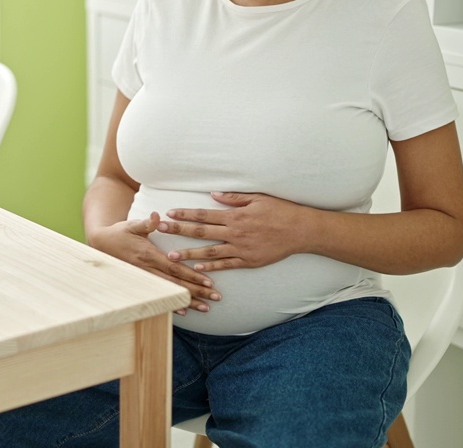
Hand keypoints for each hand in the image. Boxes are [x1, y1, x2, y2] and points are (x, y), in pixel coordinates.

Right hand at [89, 211, 220, 314]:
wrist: (101, 245)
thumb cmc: (120, 233)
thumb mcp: (132, 225)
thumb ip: (146, 223)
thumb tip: (157, 216)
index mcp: (148, 255)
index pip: (175, 267)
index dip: (192, 276)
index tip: (208, 282)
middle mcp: (147, 269)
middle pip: (176, 283)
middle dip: (197, 291)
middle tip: (215, 298)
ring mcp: (145, 279)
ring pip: (170, 292)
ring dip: (189, 301)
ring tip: (206, 308)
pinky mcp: (142, 284)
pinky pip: (159, 296)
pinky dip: (171, 304)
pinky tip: (184, 311)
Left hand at [158, 192, 310, 271]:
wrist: (300, 231)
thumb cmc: (280, 210)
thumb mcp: (258, 198)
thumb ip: (234, 198)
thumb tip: (213, 195)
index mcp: (235, 216)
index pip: (204, 214)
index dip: (185, 214)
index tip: (169, 213)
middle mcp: (235, 232)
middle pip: (201, 231)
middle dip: (179, 230)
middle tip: (162, 230)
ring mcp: (241, 248)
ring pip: (210, 251)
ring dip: (190, 253)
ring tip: (172, 256)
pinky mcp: (249, 261)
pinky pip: (226, 264)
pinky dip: (212, 266)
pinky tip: (197, 268)